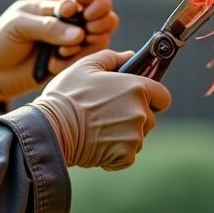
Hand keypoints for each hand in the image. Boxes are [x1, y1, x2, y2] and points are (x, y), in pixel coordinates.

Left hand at [0, 0, 119, 103]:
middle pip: (103, 11)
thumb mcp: (19, 26)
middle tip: (87, 25)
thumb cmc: (2, 41)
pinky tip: (53, 65)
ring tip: (64, 51)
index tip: (72, 6)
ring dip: (90, 41)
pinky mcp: (73, 62)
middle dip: (101, 16)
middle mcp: (70, 22)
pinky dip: (75, 60)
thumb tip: (81, 34)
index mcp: (56, 5)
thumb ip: (48, 27)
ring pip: (102, 35)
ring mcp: (74, 42)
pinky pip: (90, 58)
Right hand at [29, 49, 170, 170]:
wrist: (50, 129)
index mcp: (136, 88)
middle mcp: (141, 113)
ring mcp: (135, 137)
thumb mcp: (86, 66)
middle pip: (150, 118)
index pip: (163, 96)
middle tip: (107, 113)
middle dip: (134, 116)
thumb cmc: (66, 95)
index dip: (152, 97)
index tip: (138, 99)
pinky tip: (96, 143)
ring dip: (124, 135)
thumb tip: (130, 55)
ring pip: (138, 137)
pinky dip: (115, 152)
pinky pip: (127, 155)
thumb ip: (112, 58)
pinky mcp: (125, 157)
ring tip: (98, 128)